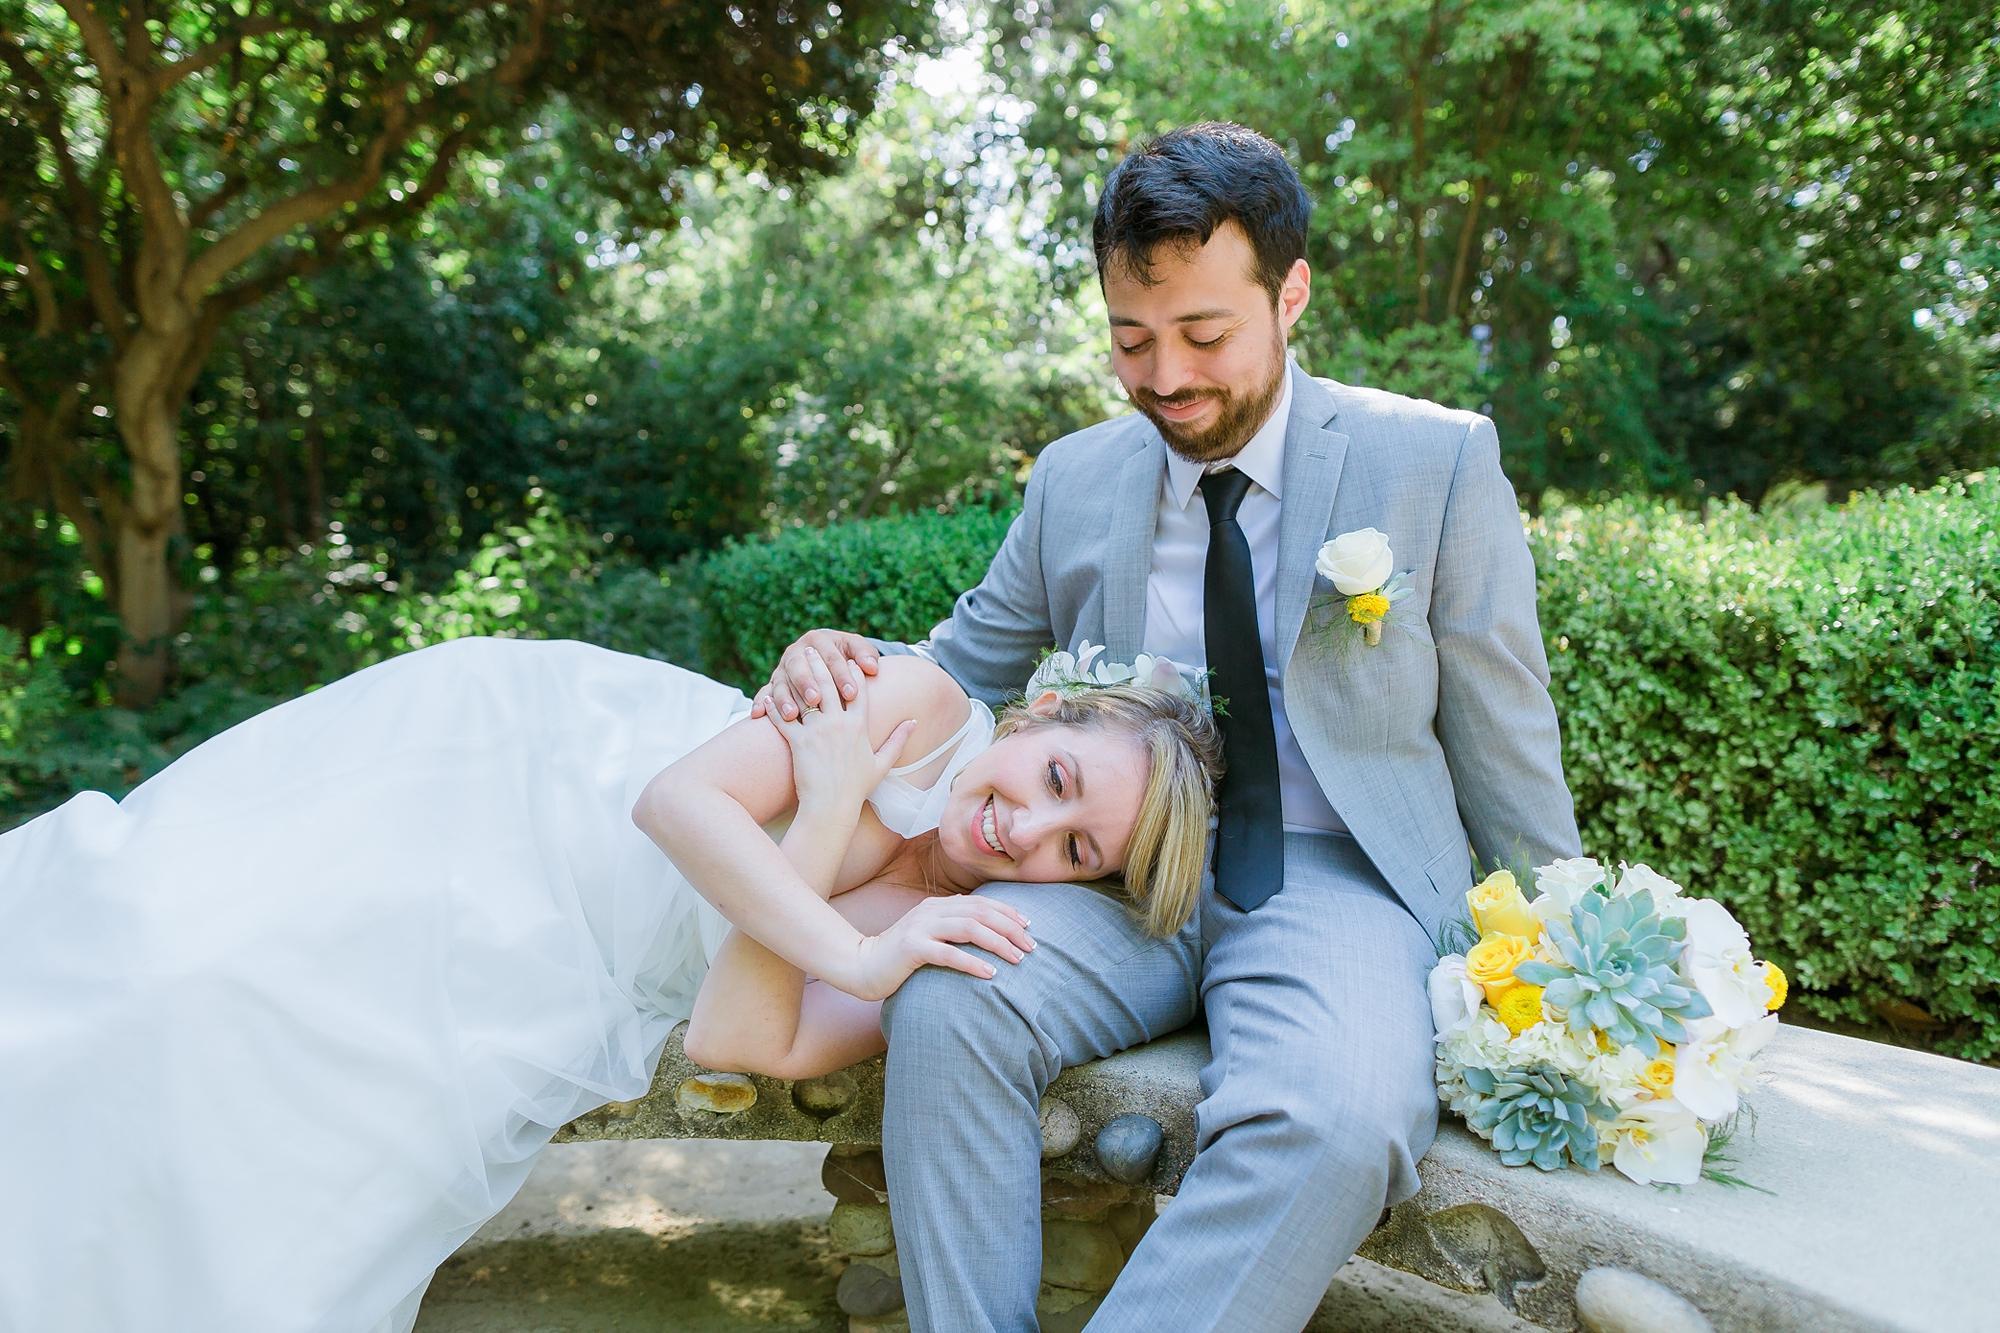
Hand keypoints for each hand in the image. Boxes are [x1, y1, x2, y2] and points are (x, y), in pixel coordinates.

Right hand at [750, 628, 881, 720]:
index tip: (851, 693)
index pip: (830, 657)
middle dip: (807, 683)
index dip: (841, 675)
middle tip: (817, 699)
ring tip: (791, 714)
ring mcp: (782, 669)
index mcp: (818, 640)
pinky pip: (763, 693)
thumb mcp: (856, 651)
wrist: (825, 660)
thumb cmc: (846, 657)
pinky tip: (758, 715)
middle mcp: (796, 652)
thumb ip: (865, 655)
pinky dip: (760, 703)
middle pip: (799, 667)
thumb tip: (873, 667)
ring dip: (783, 697)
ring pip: (780, 682)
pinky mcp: (772, 684)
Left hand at [766, 647, 912, 815]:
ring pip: (807, 695)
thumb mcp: (882, 764)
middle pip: (830, 684)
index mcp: (859, 727)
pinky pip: (784, 718)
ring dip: (798, 675)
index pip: (857, 690)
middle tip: (813, 648)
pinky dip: (775, 706)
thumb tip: (913, 722)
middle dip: (821, 663)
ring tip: (792, 661)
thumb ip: (898, 740)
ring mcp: (818, 732)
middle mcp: (839, 724)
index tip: (847, 657)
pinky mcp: (798, 743)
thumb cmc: (857, 789)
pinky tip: (769, 695)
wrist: (832, 808)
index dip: (852, 670)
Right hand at [822, 894, 1035, 1001]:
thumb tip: (990, 936)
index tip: (1029, 927)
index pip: (981, 903)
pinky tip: (990, 973)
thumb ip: (954, 932)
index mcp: (938, 905)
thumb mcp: (930, 937)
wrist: (862, 966)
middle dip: (1010, 929)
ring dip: (998, 943)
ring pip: (969, 929)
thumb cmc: (901, 957)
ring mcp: (920, 927)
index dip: (1008, 913)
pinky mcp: (912, 948)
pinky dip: (973, 962)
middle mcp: (931, 911)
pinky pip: (949, 953)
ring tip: (1018, 959)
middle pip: (981, 913)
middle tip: (1031, 947)